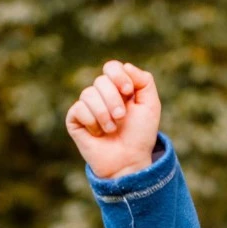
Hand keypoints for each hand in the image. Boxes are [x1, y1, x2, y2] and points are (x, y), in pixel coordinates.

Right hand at [66, 60, 161, 178]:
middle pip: (101, 81)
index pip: (111, 67)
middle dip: (115, 100)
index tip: (129, 92)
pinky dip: (93, 122)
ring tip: (112, 129)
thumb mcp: (151, 107)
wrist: (130, 161)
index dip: (118, 76)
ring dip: (105, 114)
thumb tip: (125, 66)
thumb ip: (144, 81)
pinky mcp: (75, 119)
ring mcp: (86, 106)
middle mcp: (100, 95)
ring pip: (89, 94)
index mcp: (118, 89)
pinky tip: (99, 134)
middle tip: (122, 117)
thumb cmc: (140, 136)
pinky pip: (79, 109)